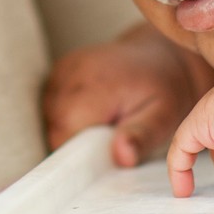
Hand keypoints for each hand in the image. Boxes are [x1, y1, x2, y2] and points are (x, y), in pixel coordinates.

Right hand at [44, 23, 213, 166]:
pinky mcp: (60, 67)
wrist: (161, 57)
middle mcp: (72, 73)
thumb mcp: (163, 118)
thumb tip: (122, 157)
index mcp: (95, 86)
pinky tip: (94, 107)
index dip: (82, 152)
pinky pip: (51, 101)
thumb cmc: (164, 91)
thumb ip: (140, 137)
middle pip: (54, 126)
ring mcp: (63, 67)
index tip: (106, 149)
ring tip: (105, 118)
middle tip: (111, 133)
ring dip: (72, 125)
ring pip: (50, 115)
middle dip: (79, 139)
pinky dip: (68, 110)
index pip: (63, 135)